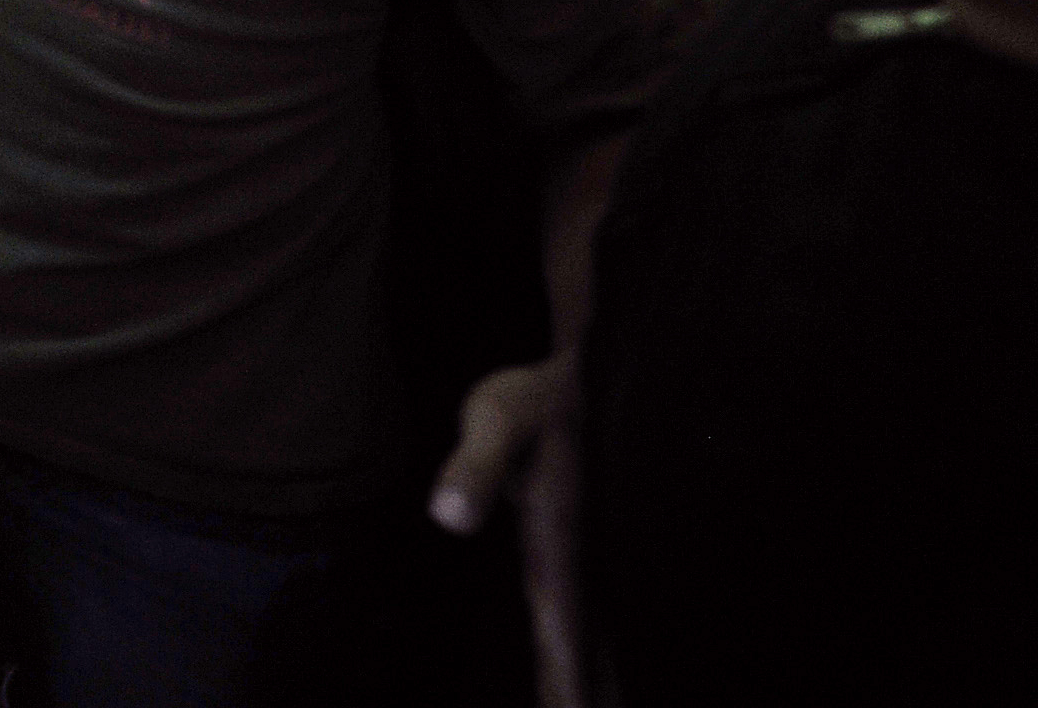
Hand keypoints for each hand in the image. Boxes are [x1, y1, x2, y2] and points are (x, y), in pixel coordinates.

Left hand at [430, 357, 584, 707]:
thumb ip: (473, 467)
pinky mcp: (588, 556)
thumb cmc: (536, 397)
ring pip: (600, 641)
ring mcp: (593, 562)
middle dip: (590, 695)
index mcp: (563, 545)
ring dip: (598, 684)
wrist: (586, 372)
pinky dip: (595, 658)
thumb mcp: (496, 419)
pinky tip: (596, 681)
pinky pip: (595, 622)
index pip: (565, 631)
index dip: (571, 681)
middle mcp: (585, 563)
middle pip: (590, 650)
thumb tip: (447, 518)